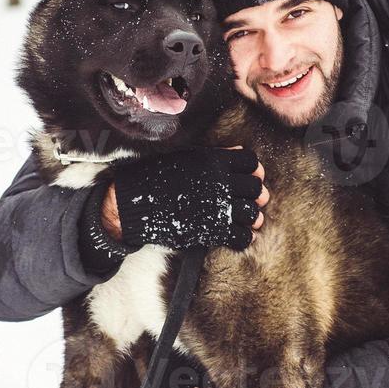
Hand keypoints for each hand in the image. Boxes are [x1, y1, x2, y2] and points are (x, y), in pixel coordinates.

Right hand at [105, 146, 269, 251]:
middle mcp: (221, 182)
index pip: (250, 161)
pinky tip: (240, 235)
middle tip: (248, 199)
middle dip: (254, 194)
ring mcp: (218, 207)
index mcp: (214, 161)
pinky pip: (241, 236)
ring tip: (248, 219)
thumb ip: (214, 155)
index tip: (249, 176)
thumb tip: (238, 150)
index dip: (252, 169)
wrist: (134, 204)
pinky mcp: (212, 230)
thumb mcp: (186, 157)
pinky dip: (245, 237)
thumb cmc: (156, 177)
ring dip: (253, 216)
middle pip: (255, 187)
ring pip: (252, 212)